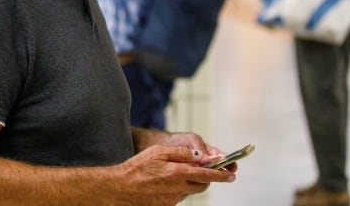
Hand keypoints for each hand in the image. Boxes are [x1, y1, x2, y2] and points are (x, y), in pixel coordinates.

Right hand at [117, 145, 235, 205]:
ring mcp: (173, 199)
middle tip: (202, 170)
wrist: (120, 188)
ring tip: (172, 174)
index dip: (221, 174)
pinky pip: (178, 196)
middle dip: (206, 178)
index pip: (207, 174)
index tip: (230, 174)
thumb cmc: (137, 167)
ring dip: (188, 182)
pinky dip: (177, 189)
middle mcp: (178, 188)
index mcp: (177, 173)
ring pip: (190, 190)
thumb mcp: (158, 152)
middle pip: (202, 185)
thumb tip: (199, 155)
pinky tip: (163, 183)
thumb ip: (181, 153)